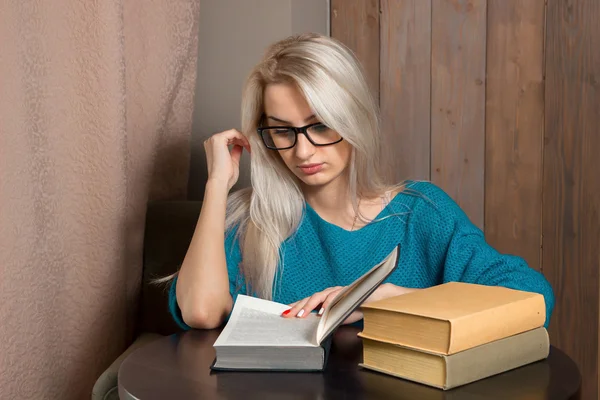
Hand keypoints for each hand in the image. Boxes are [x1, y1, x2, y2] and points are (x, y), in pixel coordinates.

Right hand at [204, 129, 250, 191]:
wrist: (220, 182)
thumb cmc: (225, 176)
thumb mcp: (233, 161)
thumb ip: (235, 152)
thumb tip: (239, 146)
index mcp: (213, 147)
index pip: (228, 139)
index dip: (240, 142)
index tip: (248, 148)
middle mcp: (211, 142)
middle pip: (231, 135)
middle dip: (242, 140)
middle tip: (250, 147)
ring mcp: (214, 139)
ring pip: (233, 133)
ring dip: (243, 139)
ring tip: (249, 147)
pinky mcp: (218, 139)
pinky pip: (233, 132)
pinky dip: (242, 137)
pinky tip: (246, 145)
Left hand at [281, 284, 417, 324]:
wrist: (379, 299)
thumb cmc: (360, 308)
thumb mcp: (341, 318)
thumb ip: (329, 320)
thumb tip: (316, 329)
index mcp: (327, 298)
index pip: (308, 302)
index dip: (296, 306)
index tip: (284, 313)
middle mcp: (331, 292)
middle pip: (310, 298)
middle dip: (297, 306)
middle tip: (286, 315)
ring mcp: (339, 290)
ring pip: (320, 296)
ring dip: (309, 305)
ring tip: (300, 315)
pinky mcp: (348, 291)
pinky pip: (335, 297)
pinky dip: (328, 304)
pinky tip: (322, 312)